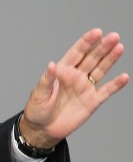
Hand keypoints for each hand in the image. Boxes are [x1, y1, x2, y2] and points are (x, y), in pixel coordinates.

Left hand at [19, 28, 128, 148]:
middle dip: (102, 47)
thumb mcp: (38, 94)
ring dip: (110, 59)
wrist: (43, 129)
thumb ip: (46, 80)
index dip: (86, 42)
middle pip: (91, 58)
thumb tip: (51, 65)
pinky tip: (124, 77)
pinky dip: (115, 85)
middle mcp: (75, 76)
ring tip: (119, 47)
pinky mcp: (92, 101)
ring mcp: (85, 88)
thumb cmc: (37, 110)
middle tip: (114, 36)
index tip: (97, 32)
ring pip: (100, 70)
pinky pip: (106, 91)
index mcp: (62, 71)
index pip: (76, 53)